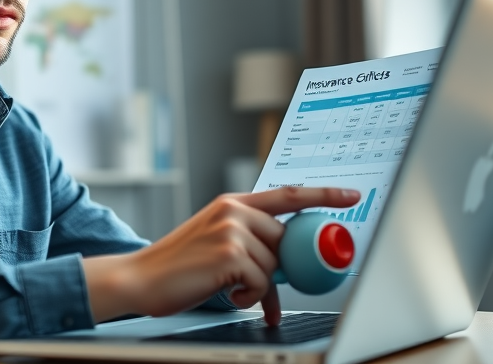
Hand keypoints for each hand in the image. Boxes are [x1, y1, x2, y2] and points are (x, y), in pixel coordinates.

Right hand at [83, 186, 359, 324]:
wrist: (140, 279)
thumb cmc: (178, 268)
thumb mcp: (215, 241)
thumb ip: (248, 240)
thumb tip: (284, 263)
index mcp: (232, 203)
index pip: (287, 194)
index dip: (323, 195)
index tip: (351, 196)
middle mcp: (233, 210)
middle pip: (285, 240)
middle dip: (279, 269)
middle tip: (257, 287)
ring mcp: (231, 229)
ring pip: (275, 264)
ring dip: (259, 287)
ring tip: (233, 290)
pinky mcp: (229, 253)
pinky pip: (262, 282)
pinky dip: (249, 297)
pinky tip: (227, 294)